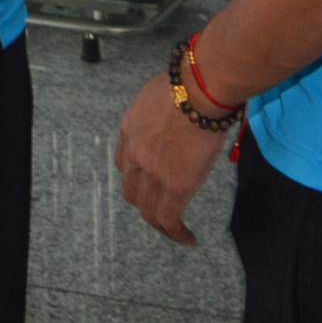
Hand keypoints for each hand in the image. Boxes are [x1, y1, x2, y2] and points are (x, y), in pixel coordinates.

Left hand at [115, 68, 226, 245]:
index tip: (150, 181)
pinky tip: (188, 239)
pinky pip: (170, 219)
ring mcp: (153, 173)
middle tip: (162, 208)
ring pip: (148, 210)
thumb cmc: (187, 83)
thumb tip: (181, 112)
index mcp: (129, 130)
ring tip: (174, 230)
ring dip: (159, 223)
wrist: (196, 91)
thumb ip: (162, 111)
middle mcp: (135, 155)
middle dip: (145, 202)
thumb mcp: (161, 94)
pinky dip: (177, 233)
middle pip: (132, 190)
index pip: (125, 162)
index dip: (136, 176)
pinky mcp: (175, 186)